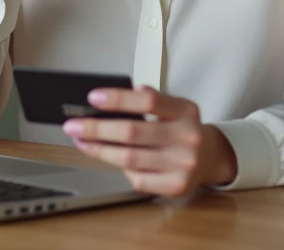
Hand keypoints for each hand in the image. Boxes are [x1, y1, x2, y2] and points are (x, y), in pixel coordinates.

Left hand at [62, 86, 237, 196]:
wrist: (211, 158)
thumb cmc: (183, 129)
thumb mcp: (174, 107)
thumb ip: (151, 99)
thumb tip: (116, 96)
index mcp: (186, 111)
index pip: (148, 101)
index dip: (119, 99)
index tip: (93, 98)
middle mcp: (188, 137)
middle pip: (133, 132)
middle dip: (97, 129)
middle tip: (73, 125)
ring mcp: (183, 164)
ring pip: (130, 158)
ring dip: (99, 150)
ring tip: (82, 141)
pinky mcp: (176, 186)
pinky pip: (138, 179)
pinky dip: (120, 169)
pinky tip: (109, 159)